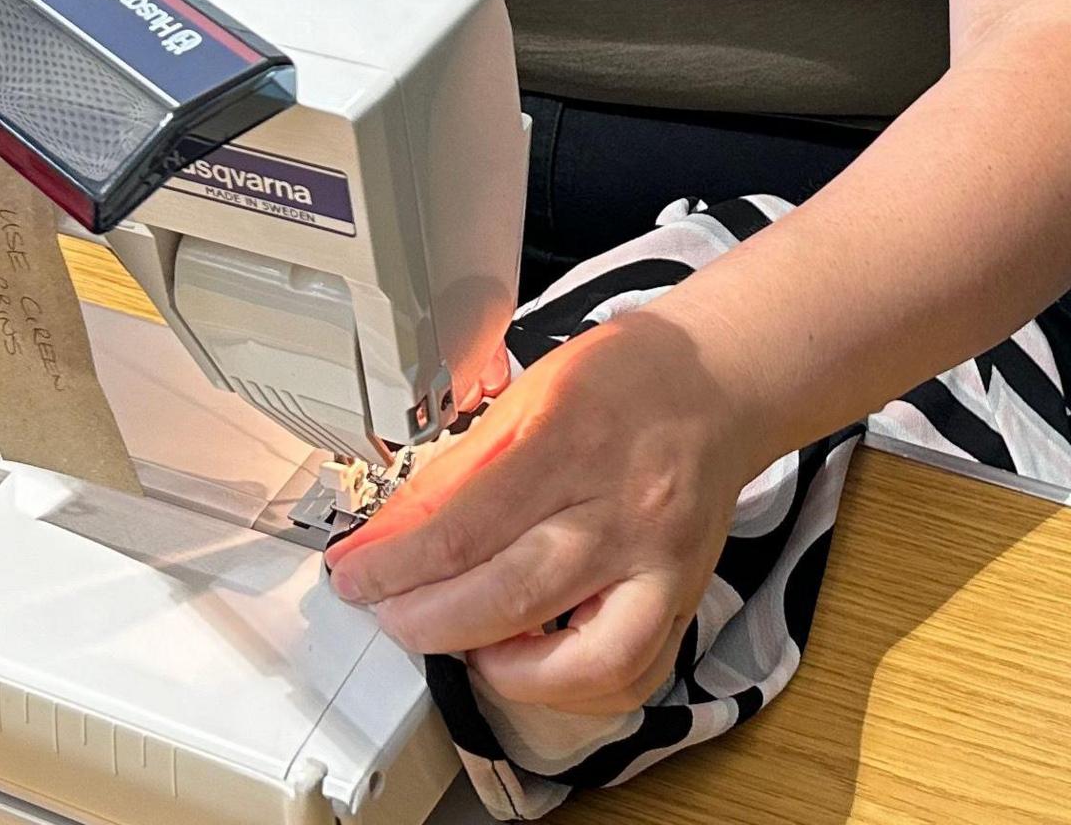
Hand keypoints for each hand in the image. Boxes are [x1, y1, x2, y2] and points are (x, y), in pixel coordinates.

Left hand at [323, 309, 764, 717]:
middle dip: (428, 623)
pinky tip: (532, 662)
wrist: (717, 382)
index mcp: (572, 442)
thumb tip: (389, 540)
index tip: (353, 578)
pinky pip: (631, 677)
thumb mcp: (526, 396)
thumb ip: (460, 473)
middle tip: (390, 617)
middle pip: (512, 597)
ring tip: (468, 646)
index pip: (464, 528)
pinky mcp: (685, 600)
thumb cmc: (621, 380)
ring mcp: (662, 566)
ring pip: (585, 663)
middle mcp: (624, 512)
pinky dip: (572, 689)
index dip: (394, 567)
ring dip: (507, 672)